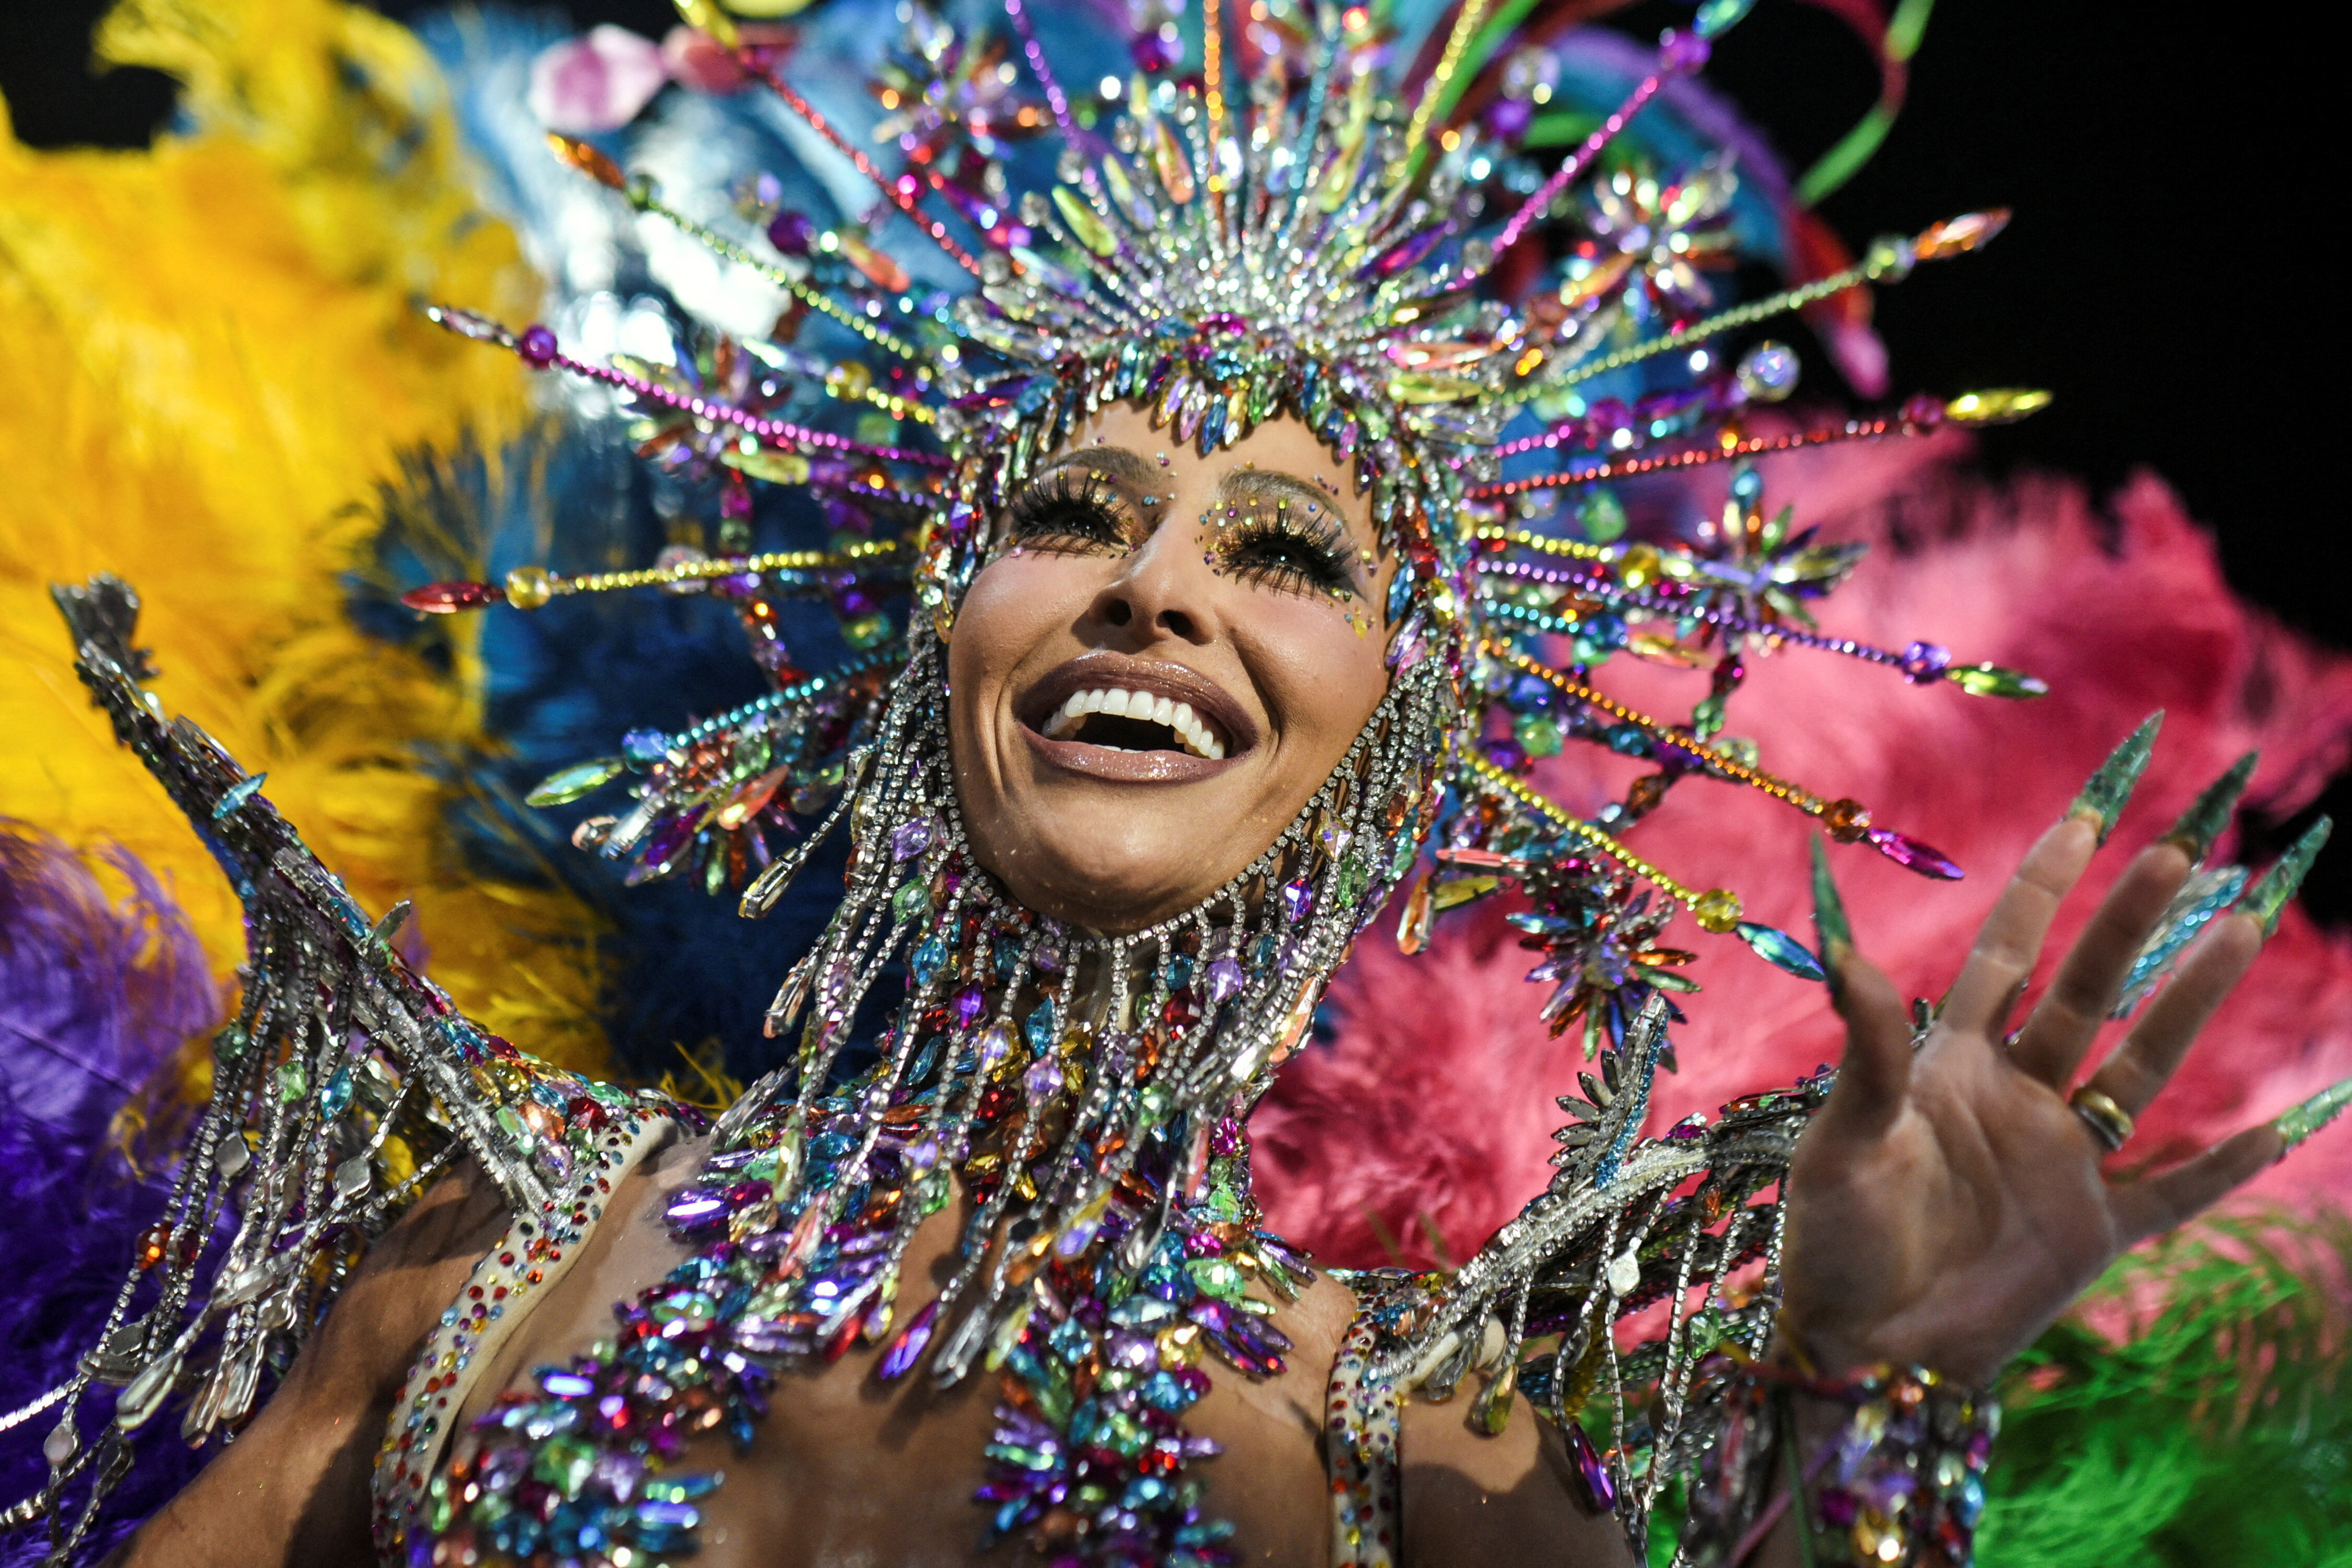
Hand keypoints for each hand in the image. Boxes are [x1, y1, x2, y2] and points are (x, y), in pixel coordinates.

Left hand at [1774, 784, 2293, 1388]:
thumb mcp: (1840, 1139)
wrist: (1860, 1347)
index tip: (2085, 816)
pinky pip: (2177, 1193)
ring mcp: (2061, 1163)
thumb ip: (1865, 1052)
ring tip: (2242, 927)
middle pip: (2086, 992)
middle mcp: (2014, 1099)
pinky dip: (2230, 1165)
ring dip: (2191, 1002)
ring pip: (2143, 1067)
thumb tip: (1846, 955)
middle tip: (2181, 851)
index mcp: (1948, 1066)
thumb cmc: (1832, 1242)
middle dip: (2128, 922)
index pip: (2007, 955)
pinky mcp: (2093, 1234)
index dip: (2043, 887)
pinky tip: (2289, 1123)